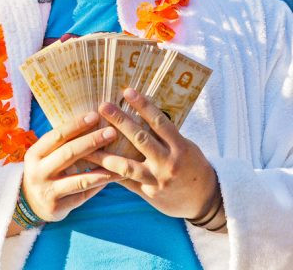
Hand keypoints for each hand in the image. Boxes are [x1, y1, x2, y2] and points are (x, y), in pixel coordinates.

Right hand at [22, 112, 118, 222]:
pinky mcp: (57, 207)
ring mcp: (47, 191)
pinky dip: (99, 184)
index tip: (95, 115)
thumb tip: (92, 120)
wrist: (29, 204)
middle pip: (69, 153)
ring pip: (80, 179)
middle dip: (92, 141)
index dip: (76, 125)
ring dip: (102, 168)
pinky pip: (84, 194)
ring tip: (120, 159)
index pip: (57, 136)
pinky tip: (113, 176)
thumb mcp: (45, 155)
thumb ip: (62, 142)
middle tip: (112, 132)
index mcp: (34, 154)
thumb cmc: (45, 170)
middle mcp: (38, 172)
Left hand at [87, 88, 217, 219]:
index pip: (160, 122)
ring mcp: (157, 180)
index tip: (127, 91)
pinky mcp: (148, 194)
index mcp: (180, 147)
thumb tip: (141, 112)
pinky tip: (92, 166)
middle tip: (103, 106)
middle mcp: (168, 163)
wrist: (206, 201)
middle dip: (120, 121)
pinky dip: (109, 173)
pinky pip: (125, 182)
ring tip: (87, 143)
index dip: (143, 105)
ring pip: (127, 165)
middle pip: (140, 139)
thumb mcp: (185, 146)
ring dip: (104, 154)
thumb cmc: (193, 166)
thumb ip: (166, 135)